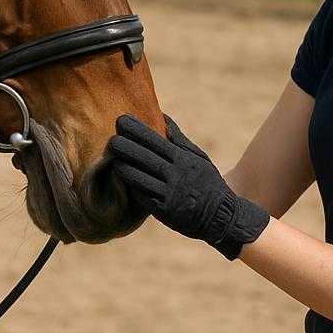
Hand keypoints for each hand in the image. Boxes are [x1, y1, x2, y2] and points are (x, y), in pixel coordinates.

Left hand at [107, 114, 269, 259]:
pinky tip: (121, 180)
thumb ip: (179, 139)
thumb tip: (162, 116)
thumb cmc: (208, 182)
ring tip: (111, 159)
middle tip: (111, 139)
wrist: (221, 216)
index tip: (121, 120)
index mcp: (184, 159)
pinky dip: (132, 188)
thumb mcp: (199, 158)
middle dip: (126, 147)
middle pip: (146, 158)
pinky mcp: (165, 212)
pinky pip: (144, 198)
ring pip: (141, 179)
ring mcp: (170, 194)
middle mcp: (177, 175)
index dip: (138, 130)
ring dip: (124, 168)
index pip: (157, 141)